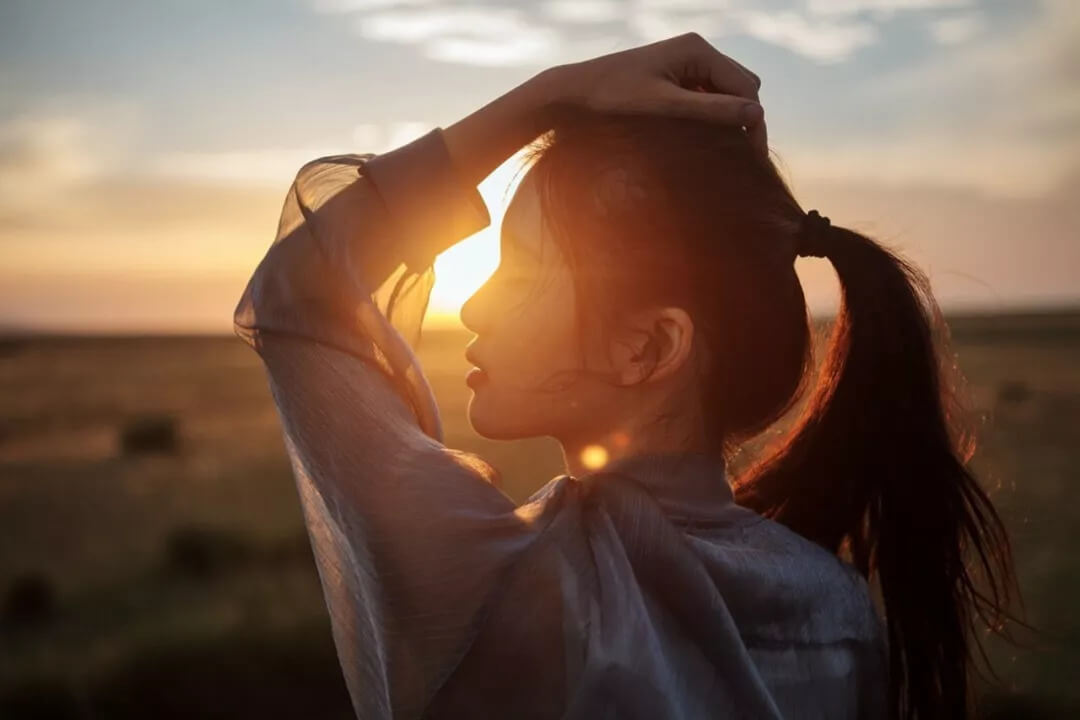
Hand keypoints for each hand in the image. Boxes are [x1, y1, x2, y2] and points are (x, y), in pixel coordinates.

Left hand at [555, 33, 766, 155]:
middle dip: (744, 120)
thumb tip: (756, 114)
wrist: (574, 94)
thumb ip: (710, 110)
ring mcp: (685, 64)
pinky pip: (707, 99)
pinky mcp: (674, 79)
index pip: (745, 87)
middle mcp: (695, 51)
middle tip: (742, 161)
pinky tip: (703, 144)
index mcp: (697, 50)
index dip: (754, 122)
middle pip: (740, 88)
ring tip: (724, 156)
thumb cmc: (614, 100)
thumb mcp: (664, 107)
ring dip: (728, 121)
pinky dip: (711, 120)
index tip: (752, 159)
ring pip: (726, 95)